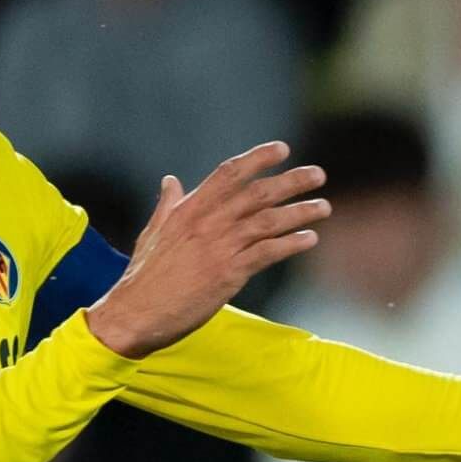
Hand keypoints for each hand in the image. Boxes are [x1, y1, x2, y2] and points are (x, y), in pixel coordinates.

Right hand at [90, 143, 327, 357]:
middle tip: (318, 174)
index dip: (258, 158)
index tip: (283, 149)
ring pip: (269, 221)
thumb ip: (168, 205)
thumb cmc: (144, 276)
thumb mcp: (153, 232)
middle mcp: (207, 222)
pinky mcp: (229, 273)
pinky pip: (268, 253)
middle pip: (258, 192)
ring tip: (325, 207)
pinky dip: (292, 244)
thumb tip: (171, 180)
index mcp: (188, 209)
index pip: (228, 173)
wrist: (136, 312)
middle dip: (292, 180)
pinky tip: (310, 239)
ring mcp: (220, 247)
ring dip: (301, 212)